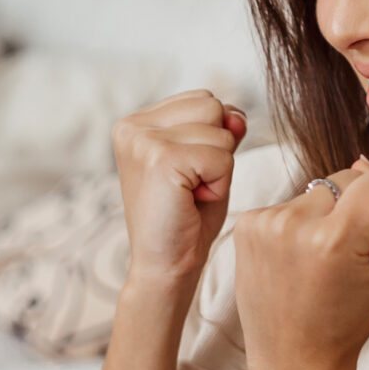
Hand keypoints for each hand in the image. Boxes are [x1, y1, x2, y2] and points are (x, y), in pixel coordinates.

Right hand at [110, 91, 247, 291]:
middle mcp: (132, 126)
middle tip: (190, 186)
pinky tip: (192, 202)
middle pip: (213, 106)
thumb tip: (236, 116)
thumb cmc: (185, 219)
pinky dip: (219, 183)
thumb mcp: (207, 163)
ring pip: (221, 131)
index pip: (204, 100)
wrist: (165, 268)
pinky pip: (222, 156)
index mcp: (137, 122)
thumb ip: (221, 130)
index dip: (211, 140)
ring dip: (219, 169)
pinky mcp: (160, 159)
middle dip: (216, 149)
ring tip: (190, 195)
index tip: (186, 175)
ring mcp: (142, 141)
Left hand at [230, 158, 368, 369]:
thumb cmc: (347, 321)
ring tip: (316, 262)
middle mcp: (294, 225)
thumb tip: (365, 162)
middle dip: (353, 208)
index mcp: (334, 239)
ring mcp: (265, 223)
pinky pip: (287, 204)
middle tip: (343, 257)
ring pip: (316, 191)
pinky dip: (296, 225)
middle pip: (345, 178)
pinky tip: (293, 261)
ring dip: (322, 217)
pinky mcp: (246, 225)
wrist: (294, 359)